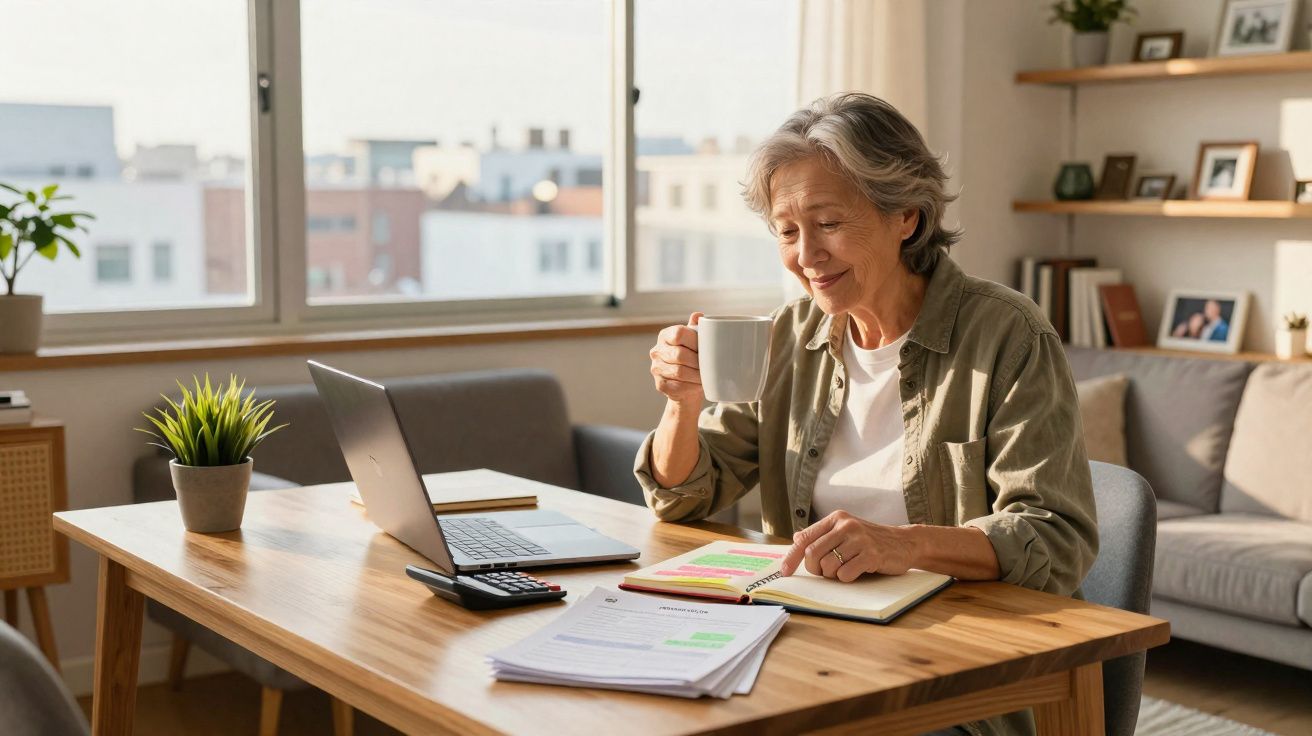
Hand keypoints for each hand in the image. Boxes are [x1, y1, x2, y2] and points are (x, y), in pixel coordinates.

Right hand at [649, 312, 703, 406]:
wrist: (687, 385)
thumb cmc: (692, 359)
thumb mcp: (694, 342)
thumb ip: (696, 328)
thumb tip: (698, 315)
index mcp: (665, 335)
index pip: (679, 333)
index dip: (695, 341)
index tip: (706, 348)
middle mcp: (657, 351)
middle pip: (679, 354)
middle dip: (697, 361)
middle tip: (710, 365)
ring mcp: (656, 368)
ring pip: (679, 372)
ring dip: (697, 375)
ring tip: (707, 375)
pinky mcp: (659, 384)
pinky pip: (678, 386)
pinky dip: (692, 386)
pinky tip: (699, 385)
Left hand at [779, 510, 917, 582]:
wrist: (904, 542)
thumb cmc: (870, 540)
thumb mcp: (846, 531)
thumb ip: (822, 535)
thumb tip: (796, 539)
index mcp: (836, 518)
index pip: (805, 538)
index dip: (792, 557)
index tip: (784, 572)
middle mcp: (846, 525)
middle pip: (812, 554)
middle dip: (815, 569)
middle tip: (826, 572)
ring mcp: (859, 539)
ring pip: (828, 566)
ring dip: (833, 575)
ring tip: (846, 569)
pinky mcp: (871, 555)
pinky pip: (845, 574)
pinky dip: (847, 578)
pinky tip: (857, 571)